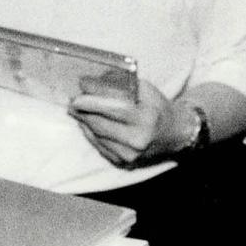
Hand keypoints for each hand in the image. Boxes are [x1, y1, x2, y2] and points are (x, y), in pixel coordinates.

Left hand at [69, 79, 187, 167]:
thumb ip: (118, 85)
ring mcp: (128, 154)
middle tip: (72, 100)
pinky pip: (98, 145)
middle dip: (82, 110)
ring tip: (78, 109)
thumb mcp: (144, 90)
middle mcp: (136, 140)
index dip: (92, 99)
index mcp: (145, 119)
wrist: (174, 134)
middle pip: (99, 123)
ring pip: (96, 135)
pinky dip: (90, 132)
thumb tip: (88, 83)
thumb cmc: (157, 108)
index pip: (112, 108)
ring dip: (84, 121)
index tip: (79, 89)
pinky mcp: (122, 162)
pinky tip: (88, 122)